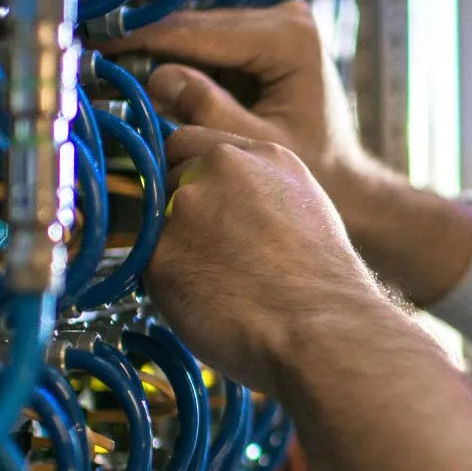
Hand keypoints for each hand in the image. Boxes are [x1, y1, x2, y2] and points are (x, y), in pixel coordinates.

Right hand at [99, 3, 392, 232]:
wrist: (348, 178)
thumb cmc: (314, 169)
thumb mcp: (256, 145)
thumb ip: (208, 111)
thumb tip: (154, 77)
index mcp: (291, 36)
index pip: (201, 32)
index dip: (143, 39)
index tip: (94, 46)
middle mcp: (286, 15)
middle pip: (196, 25)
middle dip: (142, 42)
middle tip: (85, 53)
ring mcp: (275, 21)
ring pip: (196, 30)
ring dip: (154, 48)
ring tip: (101, 62)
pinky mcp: (263, 35)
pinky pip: (207, 43)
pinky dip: (176, 58)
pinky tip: (134, 70)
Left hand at [146, 124, 403, 386]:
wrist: (322, 328)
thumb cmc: (324, 284)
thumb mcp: (303, 209)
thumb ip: (256, 190)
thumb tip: (222, 205)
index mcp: (262, 153)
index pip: (189, 142)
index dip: (186, 174)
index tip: (198, 204)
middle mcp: (220, 167)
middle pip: (167, 178)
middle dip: (177, 210)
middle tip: (210, 254)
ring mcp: (187, 206)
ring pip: (154, 224)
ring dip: (172, 248)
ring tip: (217, 284)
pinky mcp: (160, 252)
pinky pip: (147, 267)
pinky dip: (167, 287)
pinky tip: (207, 303)